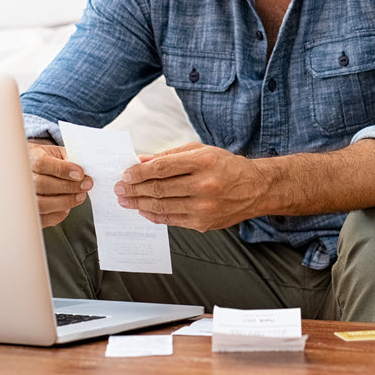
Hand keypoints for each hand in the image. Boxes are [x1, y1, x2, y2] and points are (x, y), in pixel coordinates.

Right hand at [27, 140, 91, 227]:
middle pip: (42, 185)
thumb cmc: (50, 161)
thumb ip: (70, 159)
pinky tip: (67, 207)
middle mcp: (24, 178)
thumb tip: (84, 172)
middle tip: (86, 185)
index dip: (63, 170)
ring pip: (41, 204)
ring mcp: (24, 197)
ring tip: (80, 196)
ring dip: (65, 201)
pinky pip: (43, 218)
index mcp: (32, 158)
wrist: (34, 169)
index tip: (80, 173)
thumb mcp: (59, 153)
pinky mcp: (29, 213)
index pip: (43, 164)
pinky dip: (58, 214)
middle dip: (68, 187)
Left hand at [113, 142, 263, 231]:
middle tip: (119, 188)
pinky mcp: (202, 223)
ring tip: (125, 200)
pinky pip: (171, 220)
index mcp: (203, 162)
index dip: (139, 172)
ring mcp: (203, 207)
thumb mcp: (202, 151)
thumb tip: (142, 161)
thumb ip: (171, 156)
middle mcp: (204, 185)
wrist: (255, 189)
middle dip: (133, 189)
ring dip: (138, 203)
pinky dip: (153, 215)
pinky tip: (143, 210)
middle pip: (158, 188)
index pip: (162, 167)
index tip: (126, 174)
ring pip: (161, 206)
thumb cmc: (227, 167)